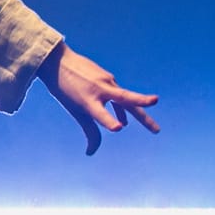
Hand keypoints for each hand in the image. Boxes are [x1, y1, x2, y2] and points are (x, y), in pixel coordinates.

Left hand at [40, 42, 161, 155]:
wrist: (57, 61)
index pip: (100, 113)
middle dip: (142, 104)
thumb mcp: (75, 110)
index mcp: (87, 100)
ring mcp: (106, 81)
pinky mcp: (108, 77)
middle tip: (157, 122)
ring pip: (127, 98)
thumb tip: (91, 153)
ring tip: (155, 129)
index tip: (119, 127)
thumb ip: (89, 130)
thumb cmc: (64, 89)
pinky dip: (123, 107)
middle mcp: (99, 90)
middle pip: (124, 99)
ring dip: (142, 111)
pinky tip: (125, 119)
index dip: (110, 120)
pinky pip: (119, 94)